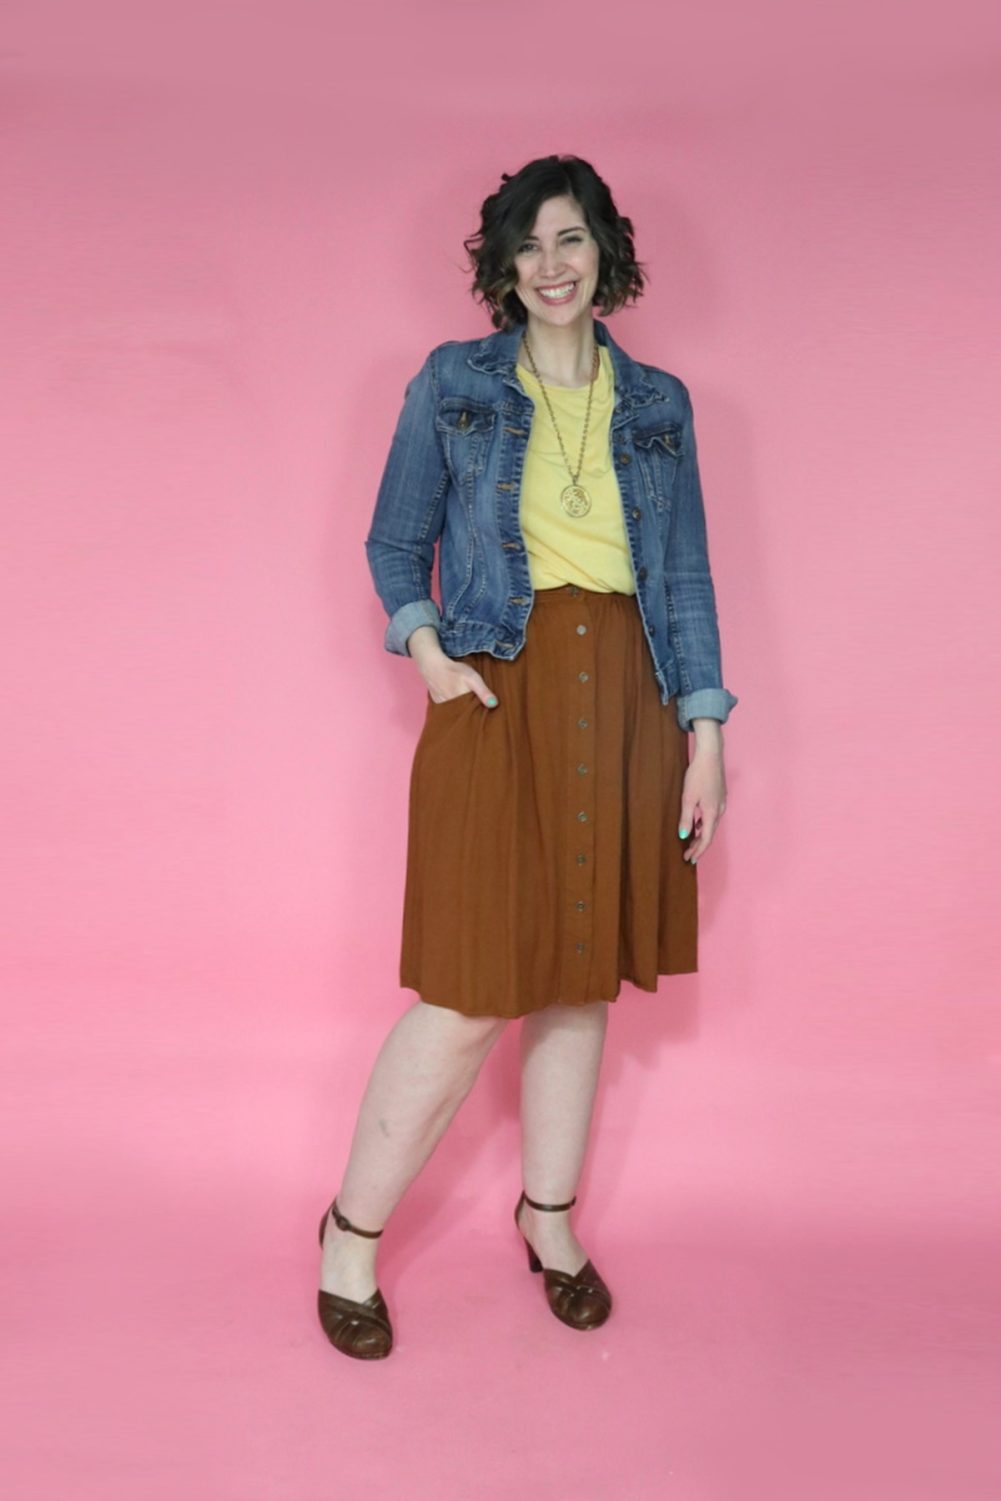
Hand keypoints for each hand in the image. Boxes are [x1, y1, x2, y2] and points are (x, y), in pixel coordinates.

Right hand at [407, 628, 497, 707]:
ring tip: (468, 706)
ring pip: (457, 713)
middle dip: (472, 714)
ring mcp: (443, 707)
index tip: (487, 715)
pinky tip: (457, 702)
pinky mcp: (438, 704)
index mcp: (462, 705)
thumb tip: (494, 705)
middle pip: (465, 715)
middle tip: (477, 709)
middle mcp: (452, 709)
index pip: (475, 715)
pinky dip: (453, 708)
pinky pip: (448, 710)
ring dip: (462, 712)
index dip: (481, 715)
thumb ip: (483, 692)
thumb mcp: (472, 678)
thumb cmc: (453, 670)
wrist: (432, 666)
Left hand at [678, 743, 726, 863]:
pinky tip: (697, 824)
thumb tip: (684, 836)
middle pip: (709, 834)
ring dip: (701, 835)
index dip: (698, 851)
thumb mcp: (688, 798)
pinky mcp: (720, 797)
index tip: (689, 859)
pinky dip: (704, 824)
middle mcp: (720, 810)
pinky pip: (713, 816)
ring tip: (691, 843)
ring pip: (711, 825)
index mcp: (712, 813)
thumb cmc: (698, 775)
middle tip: (689, 855)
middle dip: (699, 846)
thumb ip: (686, 818)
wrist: (711, 755)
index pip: (705, 839)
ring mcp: (721, 803)